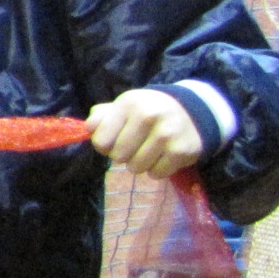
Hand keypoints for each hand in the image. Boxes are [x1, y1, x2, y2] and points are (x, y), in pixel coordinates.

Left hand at [87, 87, 206, 178]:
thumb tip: (88, 128)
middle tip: (135, 146)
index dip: (104, 145)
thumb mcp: (124, 106)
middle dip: (123, 156)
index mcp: (128, 104)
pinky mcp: (181, 150)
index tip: (114, 141)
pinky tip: (162, 156)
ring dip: (140, 164)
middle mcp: (148, 116)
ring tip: (148, 151)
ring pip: (136, 168)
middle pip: (118, 157)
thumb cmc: (148, 111)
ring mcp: (166, 134)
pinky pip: (157, 174)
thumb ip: (101, 116)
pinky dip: (157, 170)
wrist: (190, 111)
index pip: (100, 140)